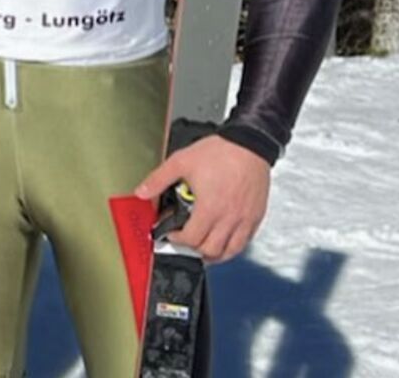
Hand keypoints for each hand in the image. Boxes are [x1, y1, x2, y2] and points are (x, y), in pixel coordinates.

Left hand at [135, 135, 270, 263]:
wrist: (249, 144)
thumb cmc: (220, 152)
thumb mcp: (181, 161)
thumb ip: (159, 179)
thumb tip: (142, 192)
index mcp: (209, 208)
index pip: (191, 239)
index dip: (177, 240)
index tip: (171, 234)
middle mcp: (229, 218)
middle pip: (210, 250)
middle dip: (193, 249)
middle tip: (185, 240)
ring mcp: (245, 219)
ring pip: (230, 251)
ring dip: (214, 254)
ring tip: (203, 247)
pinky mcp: (256, 216)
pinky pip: (245, 242)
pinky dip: (232, 246)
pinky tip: (224, 239)